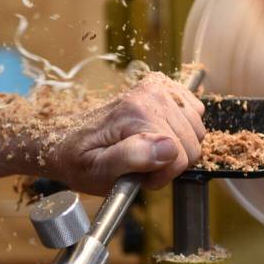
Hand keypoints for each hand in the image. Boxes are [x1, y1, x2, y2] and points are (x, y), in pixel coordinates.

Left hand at [51, 74, 205, 194]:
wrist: (67, 140)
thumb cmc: (80, 159)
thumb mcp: (98, 170)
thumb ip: (132, 157)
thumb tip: (168, 147)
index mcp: (135, 113)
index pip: (179, 157)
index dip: (161, 175)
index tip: (138, 176)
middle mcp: (150, 94)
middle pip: (191, 144)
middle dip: (170, 163)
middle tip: (141, 165)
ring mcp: (158, 88)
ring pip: (196, 131)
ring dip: (176, 148)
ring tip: (146, 152)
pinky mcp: (163, 87)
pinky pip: (194, 114)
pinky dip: (181, 130)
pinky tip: (157, 136)